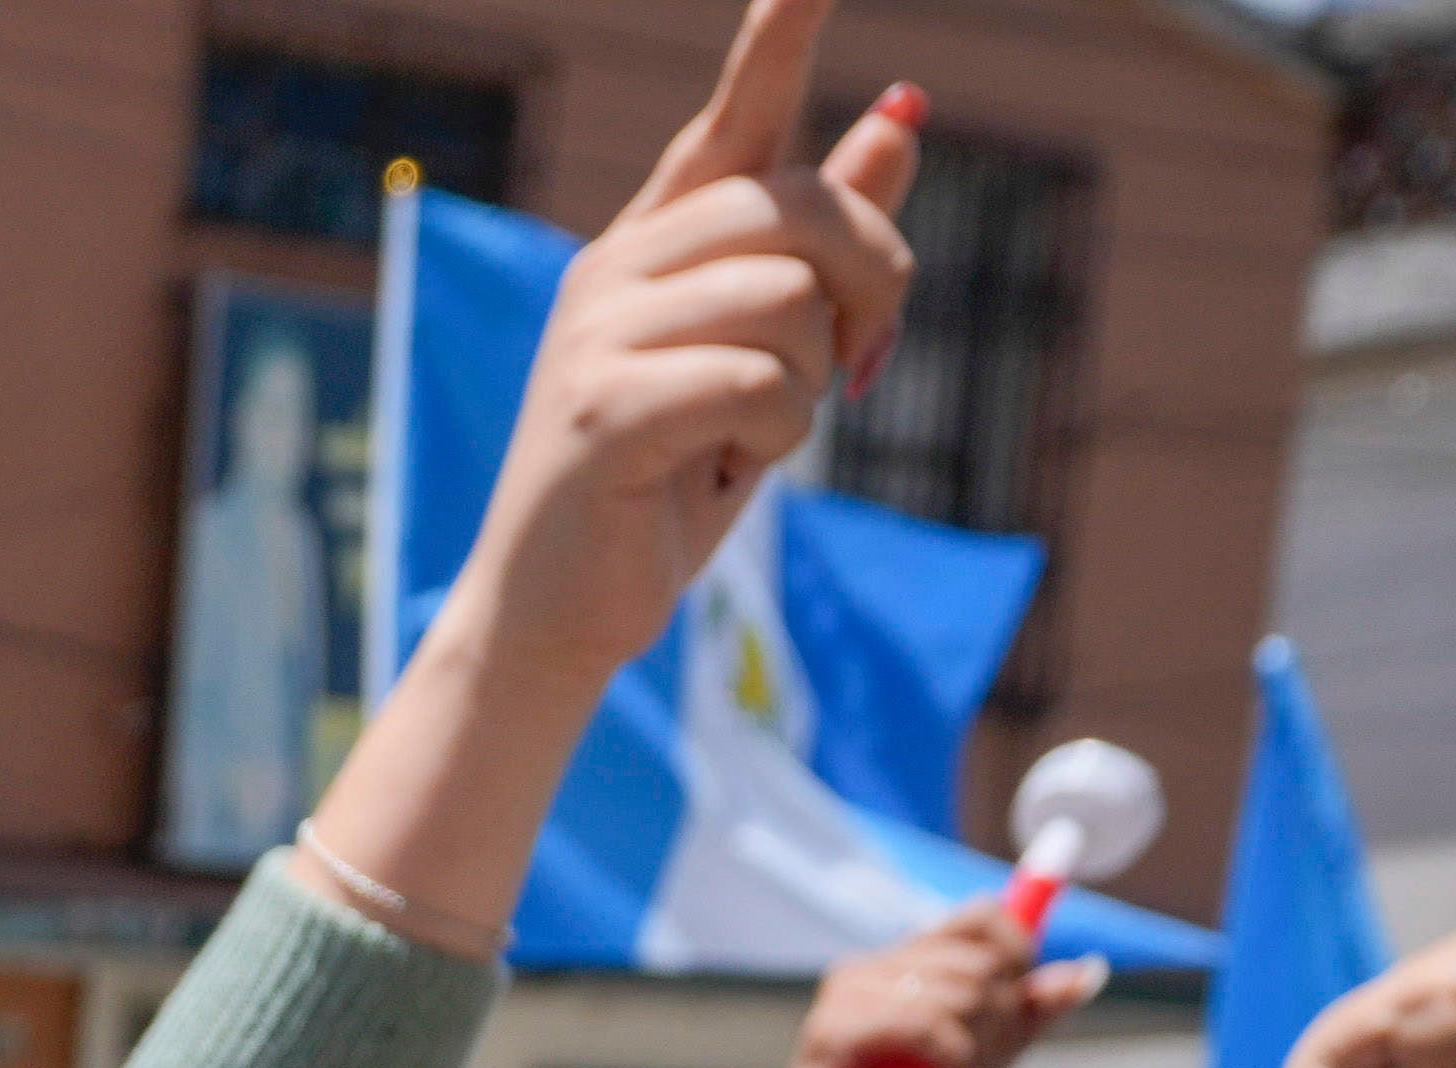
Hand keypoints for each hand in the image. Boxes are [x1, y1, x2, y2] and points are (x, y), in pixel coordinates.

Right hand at [420, 0, 920, 734]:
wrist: (554, 621)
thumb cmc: (664, 488)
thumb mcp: (765, 358)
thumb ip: (827, 244)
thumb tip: (901, 116)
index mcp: (654, 244)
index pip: (733, 116)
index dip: (779, 34)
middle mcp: (617, 267)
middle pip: (804, 208)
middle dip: (873, 283)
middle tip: (862, 364)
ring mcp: (599, 333)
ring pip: (790, 298)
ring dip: (810, 387)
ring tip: (752, 439)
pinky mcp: (602, 406)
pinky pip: (757, 381)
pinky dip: (775, 436)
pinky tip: (725, 471)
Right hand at [771, 909, 1091, 1067]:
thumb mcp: (978, 1054)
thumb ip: (1027, 1013)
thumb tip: (1088, 971)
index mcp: (904, 959)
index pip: (981, 915)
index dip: (1018, 953)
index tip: (1021, 1006)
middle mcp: (872, 963)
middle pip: (979, 964)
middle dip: (1002, 1023)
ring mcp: (847, 991)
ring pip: (956, 994)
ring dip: (978, 1051)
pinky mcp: (831, 1028)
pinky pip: (923, 1025)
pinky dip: (952, 1061)